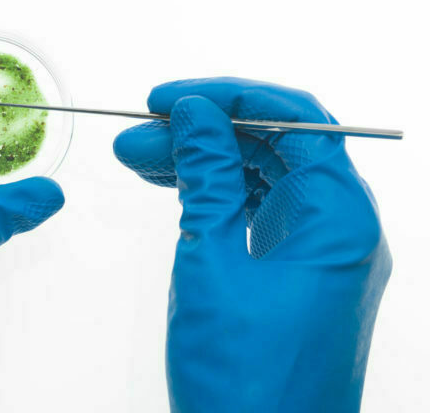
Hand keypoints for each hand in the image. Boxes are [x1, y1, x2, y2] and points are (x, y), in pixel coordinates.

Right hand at [114, 77, 390, 411]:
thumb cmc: (245, 381)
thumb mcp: (213, 261)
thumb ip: (208, 176)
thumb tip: (194, 113)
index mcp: (339, 218)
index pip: (294, 120)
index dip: (228, 96)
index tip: (167, 98)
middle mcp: (340, 229)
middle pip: (275, 147)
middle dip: (204, 132)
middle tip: (139, 133)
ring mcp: (319, 254)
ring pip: (262, 179)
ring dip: (204, 163)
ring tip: (138, 159)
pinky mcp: (295, 275)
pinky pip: (258, 213)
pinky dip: (216, 197)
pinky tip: (172, 188)